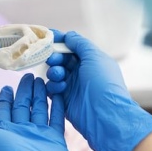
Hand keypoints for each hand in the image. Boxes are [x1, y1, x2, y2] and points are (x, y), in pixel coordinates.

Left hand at [0, 74, 71, 150]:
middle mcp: (21, 132)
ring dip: (39, 95)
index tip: (7, 86)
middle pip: (22, 107)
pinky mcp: (54, 138)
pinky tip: (56, 93)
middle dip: (24, 91)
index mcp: (4, 132)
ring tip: (42, 79)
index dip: (5, 98)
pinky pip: (56, 118)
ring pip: (39, 110)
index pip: (4, 110)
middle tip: (29, 75)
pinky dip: (56, 106)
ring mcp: (38, 134)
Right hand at [46, 30, 151, 150]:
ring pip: (54, 73)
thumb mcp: (94, 57)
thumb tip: (68, 35)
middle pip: (61, 59)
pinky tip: (60, 88)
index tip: (47, 36)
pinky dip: (54, 86)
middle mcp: (81, 72)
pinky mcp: (64, 99)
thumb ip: (79, 44)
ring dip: (54, 71)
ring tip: (59, 76)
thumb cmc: (103, 83)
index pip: (72, 46)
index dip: (60, 41)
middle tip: (53, 59)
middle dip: (55, 57)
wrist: (104, 115)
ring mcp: (72, 86)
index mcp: (91, 60)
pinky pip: (52, 88)